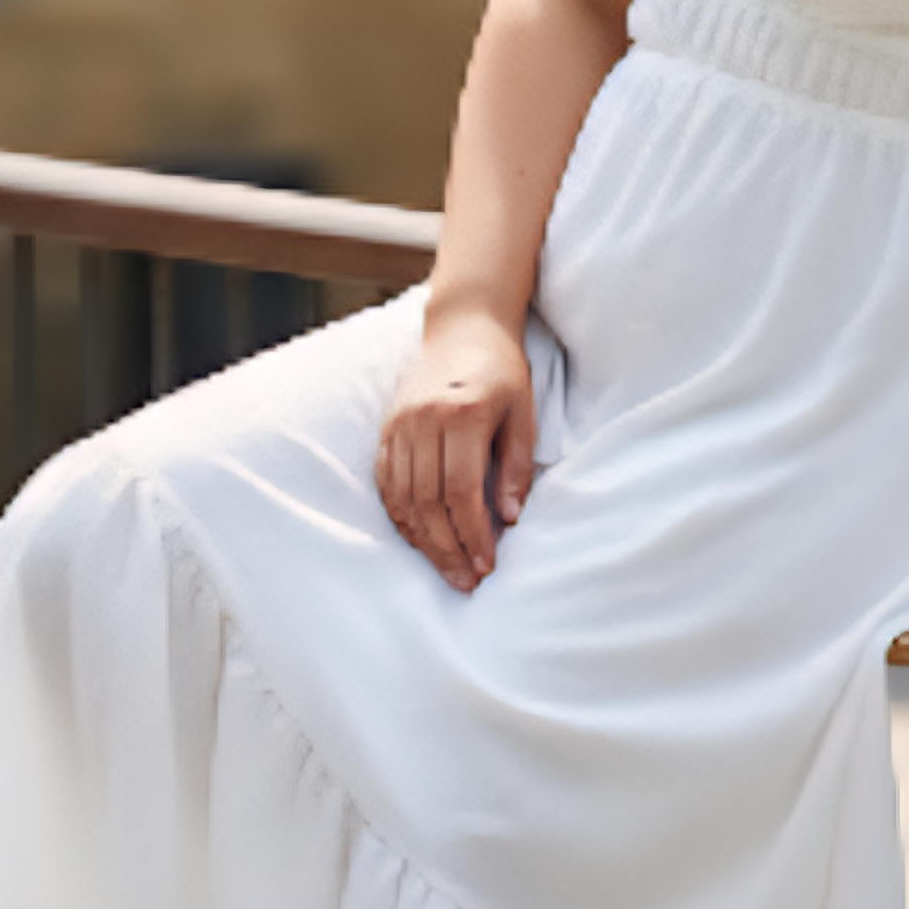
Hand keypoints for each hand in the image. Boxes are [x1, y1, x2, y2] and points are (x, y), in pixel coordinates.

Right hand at [376, 306, 536, 591]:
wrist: (463, 327)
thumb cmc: (501, 372)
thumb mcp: (522, 413)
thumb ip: (515, 467)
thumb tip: (508, 519)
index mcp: (461, 414)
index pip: (461, 491)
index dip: (473, 534)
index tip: (487, 565)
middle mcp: (423, 420)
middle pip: (428, 502)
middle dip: (448, 548)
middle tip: (467, 581)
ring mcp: (399, 424)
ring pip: (403, 498)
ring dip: (424, 541)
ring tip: (447, 569)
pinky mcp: (386, 428)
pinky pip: (386, 484)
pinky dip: (401, 517)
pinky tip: (420, 540)